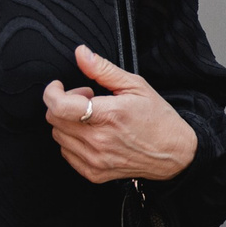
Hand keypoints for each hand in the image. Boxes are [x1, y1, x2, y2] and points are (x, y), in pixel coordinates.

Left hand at [42, 44, 198, 183]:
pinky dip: (73, 141)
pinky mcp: (94, 173)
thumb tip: (82, 53)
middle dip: (65, 103)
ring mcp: (95, 159)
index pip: (59, 107)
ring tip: (92, 118)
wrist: (174, 153)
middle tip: (87, 99)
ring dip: (69, 122)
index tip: (57, 87)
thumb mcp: (135, 85)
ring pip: (58, 136)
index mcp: (109, 115)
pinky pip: (67, 153)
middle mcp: (99, 140)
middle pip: (55, 119)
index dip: (52, 93)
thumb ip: (103, 69)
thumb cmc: (158, 118)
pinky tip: (92, 134)